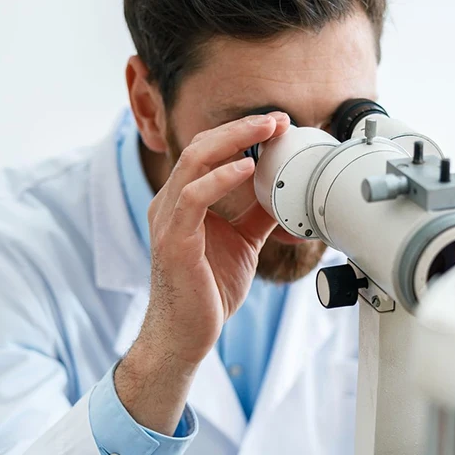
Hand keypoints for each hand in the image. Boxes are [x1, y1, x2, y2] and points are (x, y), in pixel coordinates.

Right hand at [117, 112, 290, 434]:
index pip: (207, 151)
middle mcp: (170, 203)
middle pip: (200, 146)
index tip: (275, 124)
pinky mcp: (174, 240)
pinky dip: (221, 179)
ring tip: (266, 132)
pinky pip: (193, 198)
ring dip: (234, 142)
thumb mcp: (243, 243)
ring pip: (194, 162)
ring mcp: (168, 220)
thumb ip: (258, 214)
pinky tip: (247, 169)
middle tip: (276, 119)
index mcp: (183, 201)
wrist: (187, 334)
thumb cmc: (208, 291)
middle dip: (241, 129)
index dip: (239, 133)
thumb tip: (287, 193)